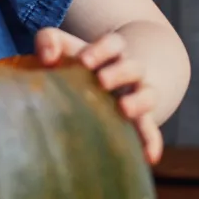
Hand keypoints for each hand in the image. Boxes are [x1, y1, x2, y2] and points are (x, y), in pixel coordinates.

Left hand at [36, 27, 163, 164]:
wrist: (96, 85)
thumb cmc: (72, 64)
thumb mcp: (61, 49)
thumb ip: (49, 41)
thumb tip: (47, 58)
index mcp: (110, 53)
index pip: (114, 44)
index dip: (102, 49)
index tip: (84, 61)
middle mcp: (128, 73)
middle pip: (134, 67)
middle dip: (119, 72)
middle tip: (101, 81)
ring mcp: (136, 96)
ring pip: (148, 95)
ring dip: (139, 102)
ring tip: (124, 109)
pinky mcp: (138, 121)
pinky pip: (150, 131)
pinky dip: (151, 142)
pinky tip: (148, 157)